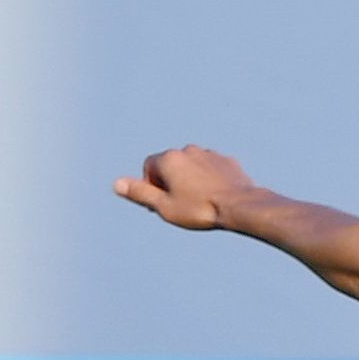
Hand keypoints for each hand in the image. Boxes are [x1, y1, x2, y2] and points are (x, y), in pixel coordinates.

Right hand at [114, 145, 254, 230]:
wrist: (241, 206)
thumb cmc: (200, 209)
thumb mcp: (164, 206)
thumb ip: (140, 193)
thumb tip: (117, 184)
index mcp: (169, 158)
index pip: (149, 168)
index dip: (152, 186)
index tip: (164, 203)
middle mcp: (188, 150)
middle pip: (171, 165)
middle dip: (172, 182)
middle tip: (182, 205)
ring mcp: (210, 154)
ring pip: (193, 166)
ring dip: (191, 179)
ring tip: (201, 201)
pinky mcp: (227, 161)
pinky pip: (212, 169)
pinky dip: (210, 179)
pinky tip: (217, 196)